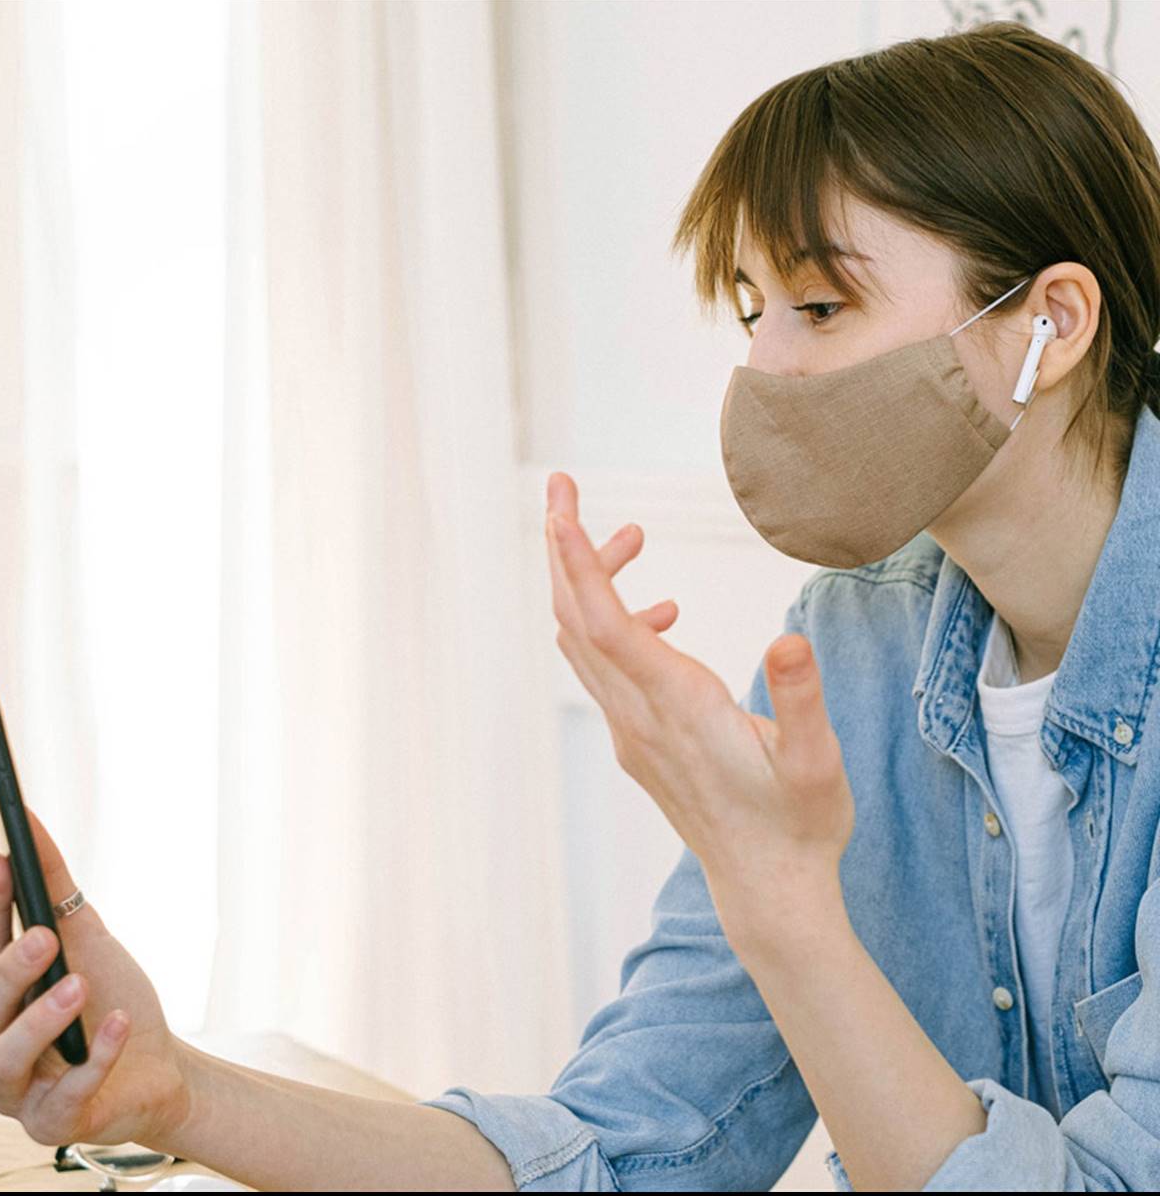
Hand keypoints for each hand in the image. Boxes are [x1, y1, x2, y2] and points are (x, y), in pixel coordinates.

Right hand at [0, 806, 192, 1148]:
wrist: (157, 1065)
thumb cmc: (110, 998)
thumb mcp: (86, 937)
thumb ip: (55, 889)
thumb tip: (28, 824)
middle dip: (8, 969)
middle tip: (43, 935)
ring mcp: (18, 1093)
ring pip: (6, 1060)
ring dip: (41, 1018)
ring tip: (78, 984)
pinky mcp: (54, 1125)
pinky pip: (65, 1097)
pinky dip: (92, 1058)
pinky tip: (116, 1025)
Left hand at [544, 472, 853, 942]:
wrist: (768, 888)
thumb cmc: (799, 823)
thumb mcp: (817, 762)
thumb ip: (801, 701)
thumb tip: (785, 642)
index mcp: (677, 706)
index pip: (605, 621)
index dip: (578, 560)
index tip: (558, 505)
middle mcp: (638, 715)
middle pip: (575, 619)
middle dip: (564, 549)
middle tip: (564, 487)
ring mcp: (631, 730)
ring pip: (584, 641)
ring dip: (590, 583)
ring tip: (633, 537)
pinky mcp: (638, 741)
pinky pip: (603, 668)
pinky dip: (612, 624)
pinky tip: (663, 618)